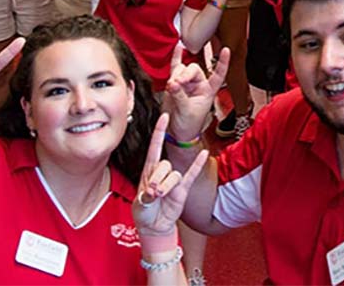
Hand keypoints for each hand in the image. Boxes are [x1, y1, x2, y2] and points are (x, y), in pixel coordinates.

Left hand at [133, 112, 208, 236]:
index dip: (159, 131)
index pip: (154, 146)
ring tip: (160, 196)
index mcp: (148, 170)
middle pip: (163, 165)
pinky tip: (204, 153)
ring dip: (167, 186)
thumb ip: (147, 194)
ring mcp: (173, 180)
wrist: (153, 226)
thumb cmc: (144, 212)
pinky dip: (197, 164)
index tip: (164, 116)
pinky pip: (191, 174)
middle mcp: (162, 172)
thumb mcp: (140, 202)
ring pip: (173, 175)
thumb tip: (156, 190)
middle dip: (157, 179)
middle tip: (152, 193)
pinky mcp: (183, 189)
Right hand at [165, 47, 229, 139]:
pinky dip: (176, 57)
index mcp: (208, 90)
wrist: (177, 133)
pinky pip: (176, 67)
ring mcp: (186, 83)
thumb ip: (180, 95)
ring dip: (176, 75)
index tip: (227, 50)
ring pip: (182, 70)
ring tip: (171, 87)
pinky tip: (177, 47)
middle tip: (176, 84)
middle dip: (184, 75)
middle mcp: (199, 84)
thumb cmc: (188, 125)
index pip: (218, 74)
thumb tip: (172, 83)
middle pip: (193, 69)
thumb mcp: (186, 111)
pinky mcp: (174, 84)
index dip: (223, 63)